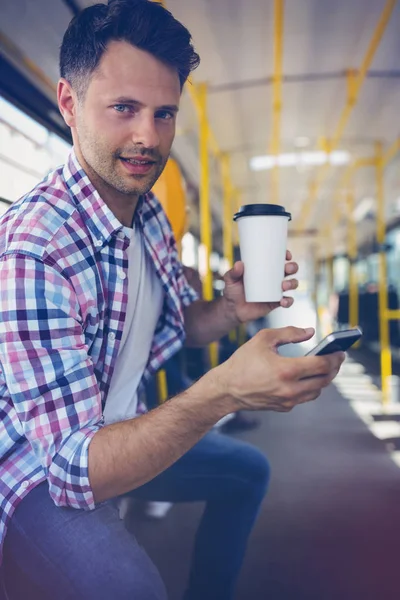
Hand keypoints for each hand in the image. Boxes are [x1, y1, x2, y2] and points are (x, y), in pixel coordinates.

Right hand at [214, 326, 344, 412]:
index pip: (322, 365)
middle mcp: (290, 389)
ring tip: (325, 367)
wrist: (227, 389)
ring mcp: (288, 400)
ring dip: (324, 379)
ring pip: (317, 391)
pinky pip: (305, 397)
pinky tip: (308, 377)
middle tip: (336, 358)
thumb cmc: (243, 362)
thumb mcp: (263, 339)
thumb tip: (309, 332)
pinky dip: (311, 386)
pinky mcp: (284, 407)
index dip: (335, 357)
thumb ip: (289, 333)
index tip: (340, 351)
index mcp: (287, 370)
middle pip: (324, 380)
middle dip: (334, 368)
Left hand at [222, 250, 298, 324]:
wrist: (232, 310)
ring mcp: (276, 291)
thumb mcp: (231, 279)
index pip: (279, 259)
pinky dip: (288, 301)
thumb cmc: (232, 290)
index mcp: (266, 269)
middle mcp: (274, 278)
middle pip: (290, 270)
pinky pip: (288, 301)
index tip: (286, 255)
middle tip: (287, 269)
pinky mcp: (276, 303)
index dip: (286, 255)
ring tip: (284, 286)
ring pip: (292, 284)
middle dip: (293, 267)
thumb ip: (233, 272)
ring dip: (292, 283)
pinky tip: (283, 301)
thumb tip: (239, 264)